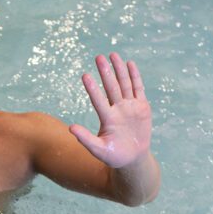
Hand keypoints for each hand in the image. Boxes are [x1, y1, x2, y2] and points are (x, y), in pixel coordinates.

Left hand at [70, 53, 152, 168]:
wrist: (132, 159)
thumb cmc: (114, 156)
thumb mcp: (99, 150)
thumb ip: (86, 139)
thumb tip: (70, 128)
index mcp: (107, 118)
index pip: (98, 100)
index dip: (92, 89)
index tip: (85, 75)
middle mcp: (117, 109)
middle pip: (111, 87)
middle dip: (106, 72)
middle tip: (99, 57)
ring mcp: (130, 107)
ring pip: (124, 84)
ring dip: (119, 70)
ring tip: (113, 55)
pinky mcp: (142, 107)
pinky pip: (138, 89)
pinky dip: (135, 77)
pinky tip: (129, 64)